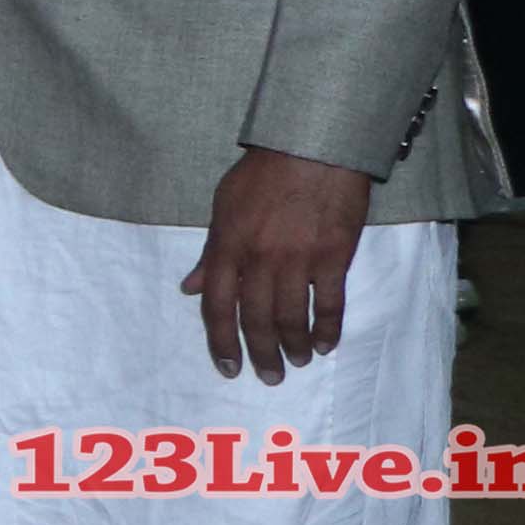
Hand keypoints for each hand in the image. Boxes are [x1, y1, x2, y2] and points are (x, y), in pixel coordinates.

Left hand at [185, 146, 374, 381]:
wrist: (314, 148)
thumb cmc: (263, 174)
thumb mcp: (223, 207)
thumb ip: (211, 252)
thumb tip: (190, 287)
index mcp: (227, 247)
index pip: (217, 306)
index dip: (220, 341)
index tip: (227, 366)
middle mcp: (260, 259)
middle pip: (255, 319)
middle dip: (261, 354)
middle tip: (268, 376)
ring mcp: (298, 259)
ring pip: (292, 317)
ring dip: (294, 346)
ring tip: (296, 363)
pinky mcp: (334, 256)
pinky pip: (330, 303)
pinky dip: (328, 328)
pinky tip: (327, 345)